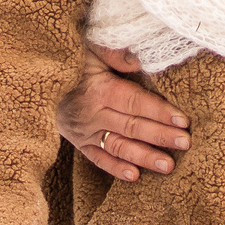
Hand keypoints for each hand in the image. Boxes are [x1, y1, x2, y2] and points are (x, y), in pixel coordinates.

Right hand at [58, 44, 189, 180]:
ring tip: (168, 166)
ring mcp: (85, 131)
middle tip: (186, 144)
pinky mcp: (79, 142)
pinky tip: (134, 176)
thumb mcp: (91, 48)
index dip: (160, 112)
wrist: (38, 79)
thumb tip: (138, 60)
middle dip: (160, 136)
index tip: (183, 121)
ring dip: (144, 157)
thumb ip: (114, 52)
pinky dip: (115, 168)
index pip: (135, 103)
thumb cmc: (73, 60)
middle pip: (132, 127)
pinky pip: (98, 158)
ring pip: (118, 147)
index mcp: (98, 90)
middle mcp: (92, 114)